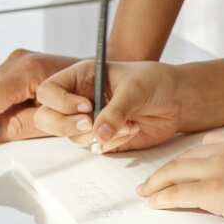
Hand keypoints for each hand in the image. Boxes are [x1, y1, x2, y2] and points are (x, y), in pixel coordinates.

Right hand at [35, 59, 187, 153]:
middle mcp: (78, 98)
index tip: (87, 106)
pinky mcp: (99, 137)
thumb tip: (98, 133)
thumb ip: (115, 111)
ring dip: (99, 135)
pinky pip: (93, 147)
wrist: (176, 101)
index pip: (48, 91)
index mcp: (81, 77)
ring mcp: (86, 119)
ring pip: (71, 136)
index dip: (61, 102)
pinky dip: (113, 143)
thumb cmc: (155, 82)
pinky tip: (132, 129)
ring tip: (128, 123)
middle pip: (47, 118)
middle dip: (68, 125)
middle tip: (90, 124)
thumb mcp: (135, 89)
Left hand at [137, 128, 223, 223]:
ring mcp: (219, 166)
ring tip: (147, 192)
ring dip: (158, 183)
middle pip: (186, 156)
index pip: (206, 143)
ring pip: (176, 171)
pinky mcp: (213, 190)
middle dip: (167, 169)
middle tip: (153, 181)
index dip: (190, 157)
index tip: (181, 166)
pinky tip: (155, 204)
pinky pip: (178, 193)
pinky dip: (163, 198)